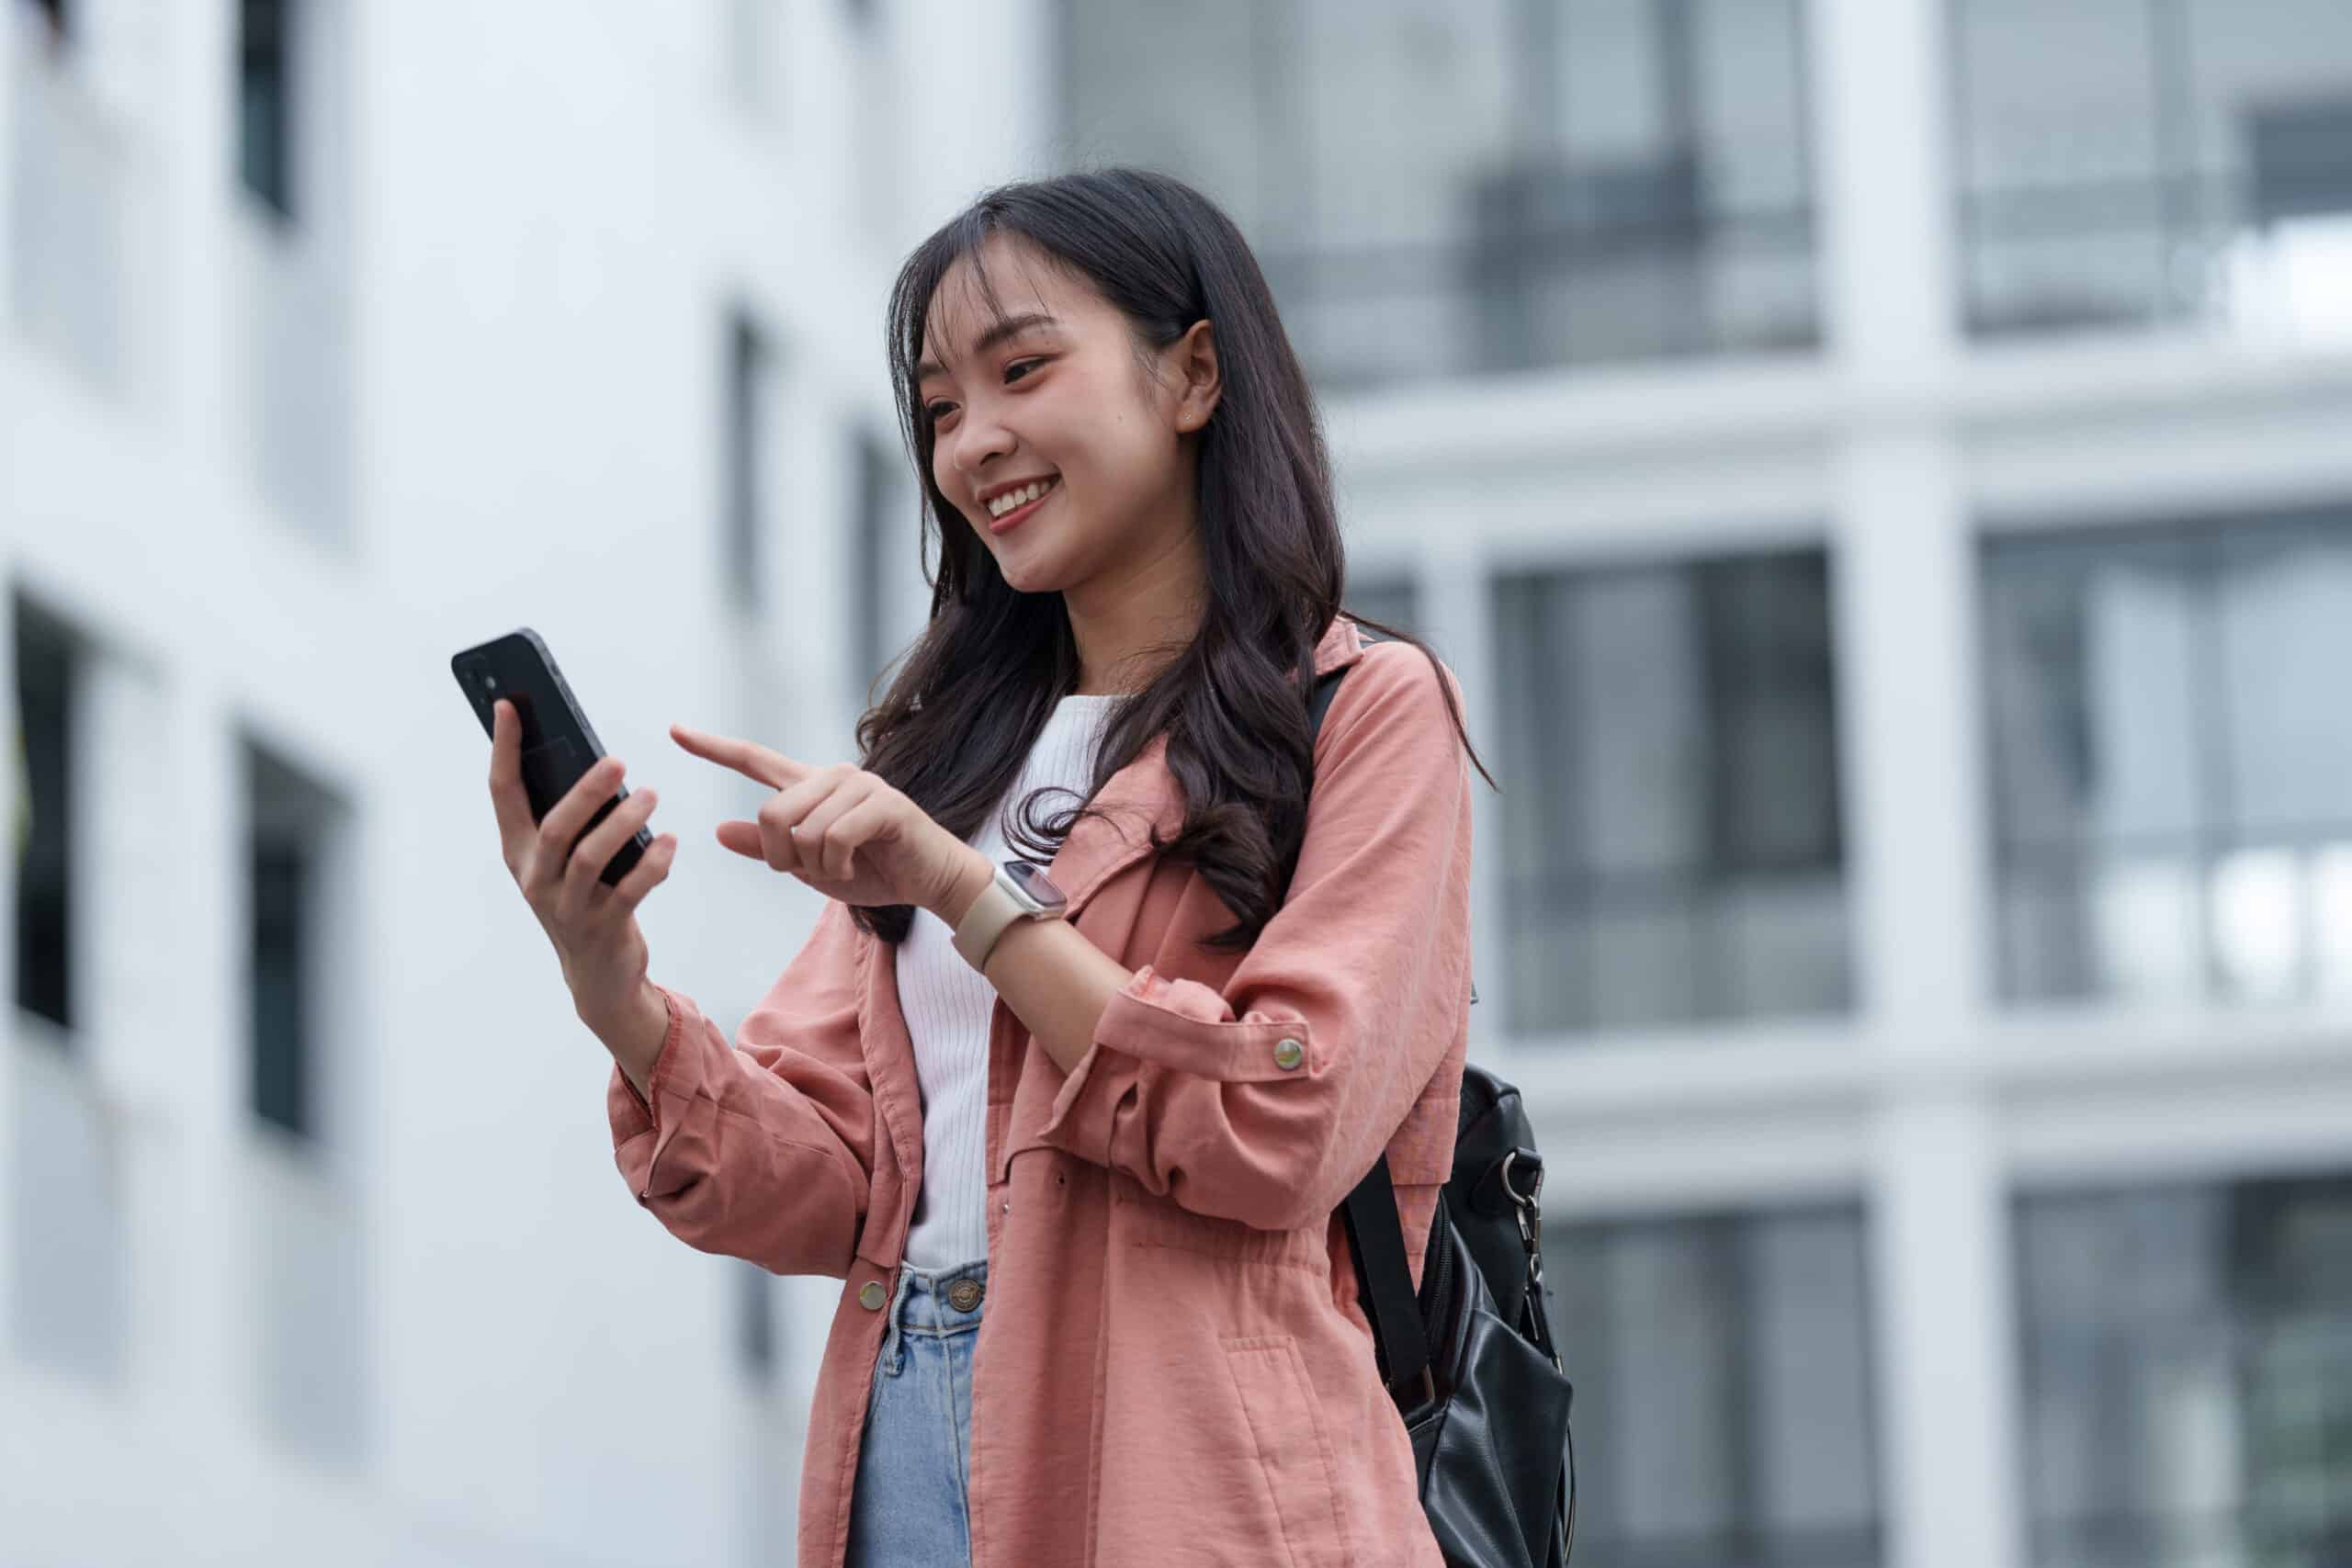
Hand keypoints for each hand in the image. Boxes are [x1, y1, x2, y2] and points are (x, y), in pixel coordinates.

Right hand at [486, 698, 679, 1034]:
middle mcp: (534, 877)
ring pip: (589, 858)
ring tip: (652, 796)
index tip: (509, 705)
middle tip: (618, 761)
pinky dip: (653, 865)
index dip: (504, 748)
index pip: (502, 792)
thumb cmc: (586, 896)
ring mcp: (566, 906)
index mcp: (518, 851)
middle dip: (585, 792)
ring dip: (623, 823)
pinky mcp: (602, 928)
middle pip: (554, 827)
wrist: (599, 975)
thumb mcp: (566, 857)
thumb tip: (598, 760)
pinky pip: (628, 892)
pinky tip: (671, 843)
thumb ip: (572, 815)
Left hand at [670, 723, 986, 917]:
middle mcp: (832, 776)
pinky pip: (834, 838)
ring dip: (817, 867)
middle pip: (771, 812)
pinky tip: (858, 866)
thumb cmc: (872, 870)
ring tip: (843, 868)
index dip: (713, 747)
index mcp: (810, 787)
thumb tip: (719, 830)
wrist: (929, 881)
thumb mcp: (809, 868)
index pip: (755, 759)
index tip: (675, 730)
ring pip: (802, 831)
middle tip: (807, 872)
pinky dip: (839, 866)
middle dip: (781, 857)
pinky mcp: (883, 803)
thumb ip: (768, 848)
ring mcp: (859, 785)